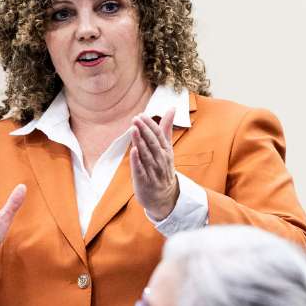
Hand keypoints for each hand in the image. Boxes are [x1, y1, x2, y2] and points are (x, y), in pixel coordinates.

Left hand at [130, 107, 179, 221]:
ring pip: (146, 154)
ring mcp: (153, 171)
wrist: (165, 196)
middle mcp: (161, 160)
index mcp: (166, 151)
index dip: (150, 125)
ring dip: (140, 142)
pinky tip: (133, 151)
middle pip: (153, 143)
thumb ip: (166, 128)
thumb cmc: (162, 168)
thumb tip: (172, 108)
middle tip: (136, 118)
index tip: (142, 115)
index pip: (159, 135)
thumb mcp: (167, 148)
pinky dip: (137, 161)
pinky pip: (141, 170)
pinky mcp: (144, 181)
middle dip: (145, 130)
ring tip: (133, 129)